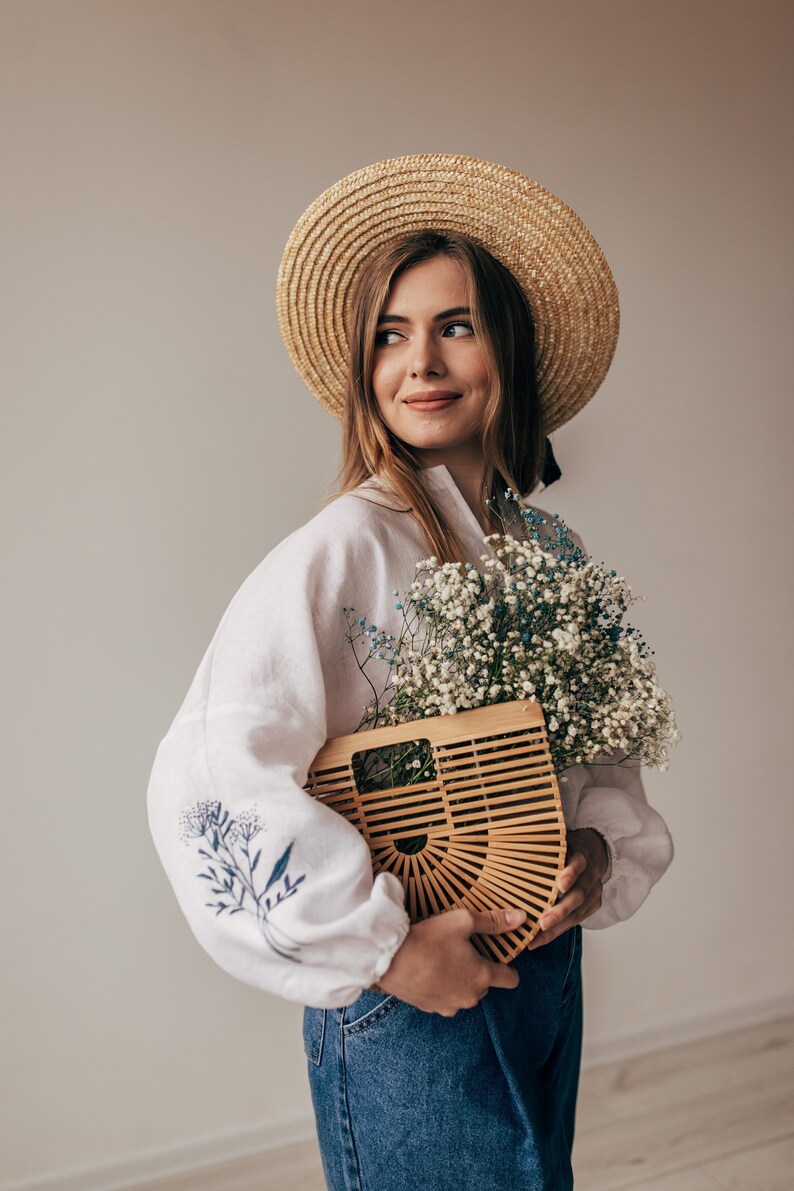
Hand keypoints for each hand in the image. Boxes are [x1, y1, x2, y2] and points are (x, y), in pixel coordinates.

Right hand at [377, 907, 525, 1015]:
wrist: (389, 959)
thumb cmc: (429, 938)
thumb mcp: (463, 921)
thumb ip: (493, 921)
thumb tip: (521, 918)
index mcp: (482, 976)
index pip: (511, 979)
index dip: (509, 967)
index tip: (498, 956)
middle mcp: (470, 997)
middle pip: (485, 984)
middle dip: (478, 969)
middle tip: (461, 950)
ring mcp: (450, 1006)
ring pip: (464, 992)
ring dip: (459, 980)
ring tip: (442, 959)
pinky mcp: (431, 1009)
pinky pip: (445, 998)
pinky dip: (441, 987)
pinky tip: (429, 970)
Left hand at [527, 828, 607, 949]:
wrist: (595, 852)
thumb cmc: (566, 850)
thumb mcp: (558, 843)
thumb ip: (542, 849)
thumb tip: (508, 848)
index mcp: (581, 856)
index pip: (578, 864)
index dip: (570, 874)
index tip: (559, 885)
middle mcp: (591, 875)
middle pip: (578, 895)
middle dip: (560, 910)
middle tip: (543, 922)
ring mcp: (594, 892)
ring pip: (578, 913)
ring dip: (557, 927)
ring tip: (537, 938)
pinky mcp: (593, 905)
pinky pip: (577, 921)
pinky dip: (558, 931)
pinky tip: (541, 939)